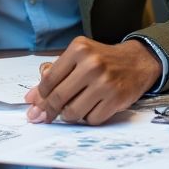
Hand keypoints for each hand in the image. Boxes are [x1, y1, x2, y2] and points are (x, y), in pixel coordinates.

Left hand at [24, 38, 160, 125]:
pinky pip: (91, 119)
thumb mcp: (78, 57)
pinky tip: (90, 108)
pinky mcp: (116, 99)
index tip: (35, 104)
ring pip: (73, 111)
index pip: (49, 79)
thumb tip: (31, 98)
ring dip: (68, 115)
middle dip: (48, 110)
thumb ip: (54, 73)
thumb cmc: (102, 60)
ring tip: (71, 109)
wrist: (137, 62)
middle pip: (59, 97)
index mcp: (79, 49)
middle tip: (42, 116)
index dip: (40, 95)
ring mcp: (105, 82)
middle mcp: (92, 64)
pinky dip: (87, 118)